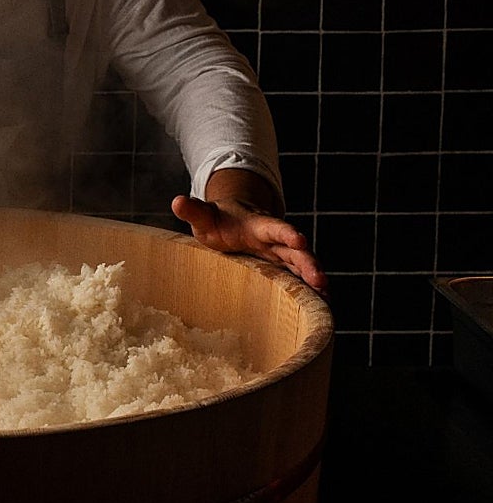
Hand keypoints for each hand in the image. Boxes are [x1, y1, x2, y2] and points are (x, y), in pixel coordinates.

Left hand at [170, 169, 327, 294]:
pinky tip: (320, 302)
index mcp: (256, 224)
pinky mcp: (279, 266)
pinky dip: (308, 286)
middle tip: (320, 279)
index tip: (300, 239)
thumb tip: (176, 201)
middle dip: (308, 262)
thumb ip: (193, 210)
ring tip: (325, 293)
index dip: (286, 232)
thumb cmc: (216, 218)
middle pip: (294, 249)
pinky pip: (296, 276)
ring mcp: (278, 252)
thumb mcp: (203, 215)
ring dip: (313, 276)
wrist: (230, 220)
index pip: (273, 227)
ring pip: (300, 263)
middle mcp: (273, 238)